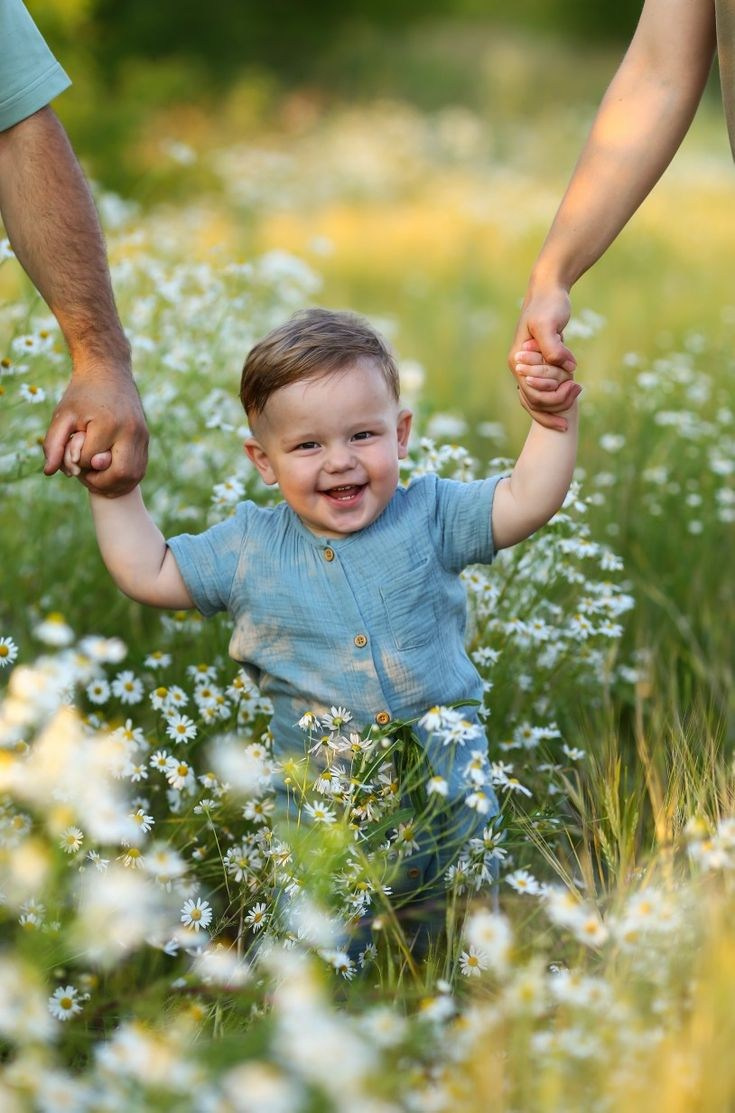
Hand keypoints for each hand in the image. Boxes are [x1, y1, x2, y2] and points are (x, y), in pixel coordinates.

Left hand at [43, 363, 147, 495]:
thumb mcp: (62, 416)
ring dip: (115, 484)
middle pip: (120, 474)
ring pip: (134, 476)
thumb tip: (49, 472)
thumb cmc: (82, 394)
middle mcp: (131, 431)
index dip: (78, 462)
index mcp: (108, 423)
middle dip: (101, 482)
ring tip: (98, 476)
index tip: (72, 450)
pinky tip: (109, 472)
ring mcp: (142, 436)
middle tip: (86, 476)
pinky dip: (124, 478)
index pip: (91, 461)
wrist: (108, 371)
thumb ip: (53, 444)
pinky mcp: (146, 439)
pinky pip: (140, 469)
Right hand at [509, 285, 577, 430]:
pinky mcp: (538, 364)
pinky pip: (544, 389)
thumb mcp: (548, 324)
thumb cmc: (548, 305)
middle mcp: (519, 369)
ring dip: (558, 401)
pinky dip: (557, 393)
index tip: (577, 387)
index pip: (533, 395)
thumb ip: (554, 348)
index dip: (554, 398)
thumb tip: (567, 368)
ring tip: (578, 389)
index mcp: (518, 362)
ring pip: (538, 399)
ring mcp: (528, 368)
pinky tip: (572, 388)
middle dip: (557, 403)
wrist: (548, 291)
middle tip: (579, 390)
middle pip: (534, 402)